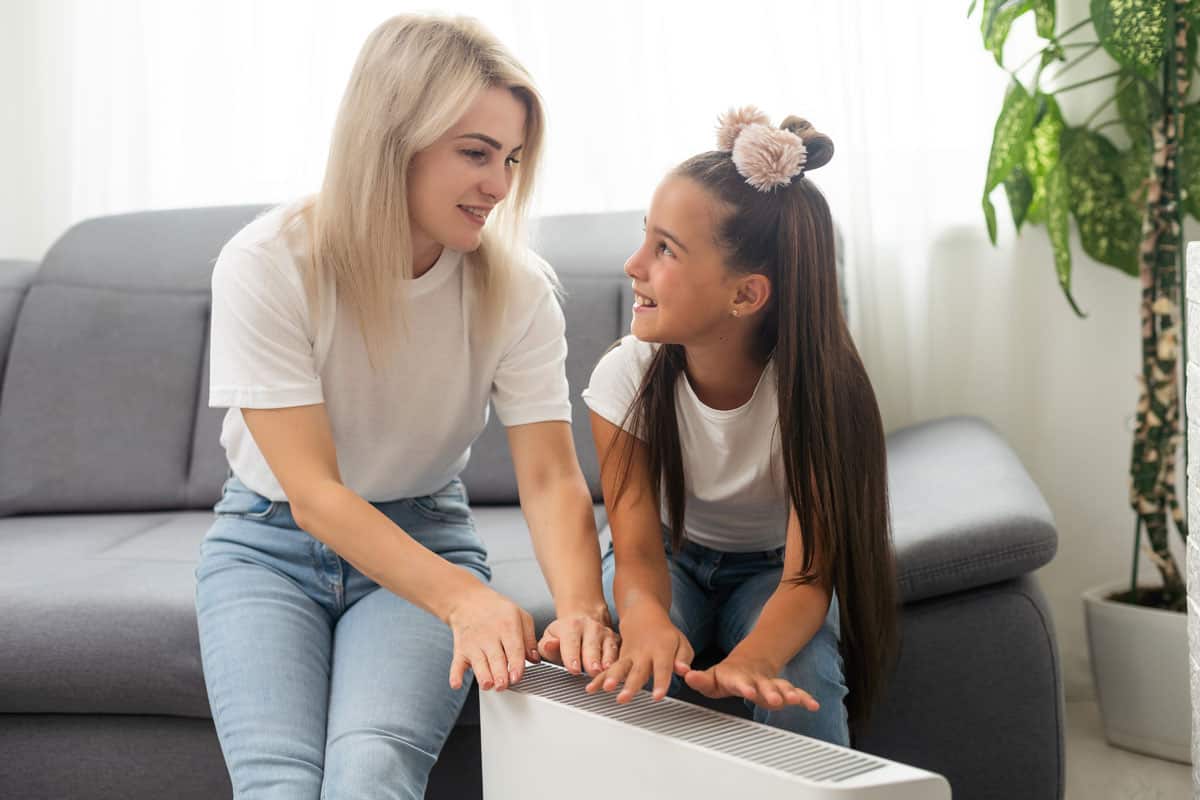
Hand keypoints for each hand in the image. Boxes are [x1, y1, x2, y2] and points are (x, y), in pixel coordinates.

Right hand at [445, 582, 537, 691]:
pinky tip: (457, 683)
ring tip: (488, 685)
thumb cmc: (497, 611)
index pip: (513, 648)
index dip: (516, 664)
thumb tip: (535, 659)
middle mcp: (489, 635)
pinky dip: (455, 674)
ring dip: (482, 675)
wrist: (469, 601)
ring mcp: (473, 643)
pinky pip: (456, 663)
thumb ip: (529, 638)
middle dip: (499, 674)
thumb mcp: (520, 615)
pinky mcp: (461, 650)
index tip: (517, 677)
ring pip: (478, 662)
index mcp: (507, 626)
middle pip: (495, 658)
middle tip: (503, 685)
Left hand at [537, 607, 619, 675]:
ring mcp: (607, 634)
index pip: (571, 642)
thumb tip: (549, 645)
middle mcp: (592, 628)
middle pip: (593, 646)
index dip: (572, 656)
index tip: (573, 668)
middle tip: (592, 671)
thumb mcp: (551, 636)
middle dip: (592, 659)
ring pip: (610, 650)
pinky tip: (619, 676)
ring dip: (609, 663)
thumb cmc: (566, 634)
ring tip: (608, 675)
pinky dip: (620, 665)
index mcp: (573, 625)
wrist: (584, 619)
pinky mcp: (618, 642)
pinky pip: (620, 655)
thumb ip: (548, 645)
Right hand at [585, 603, 692, 702]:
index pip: (662, 668)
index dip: (660, 682)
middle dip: (631, 685)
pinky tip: (591, 688)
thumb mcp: (681, 642)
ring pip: (620, 668)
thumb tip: (684, 671)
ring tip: (606, 688)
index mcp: (661, 650)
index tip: (657, 696)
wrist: (642, 615)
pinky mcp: (618, 659)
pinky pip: (608, 669)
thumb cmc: (664, 634)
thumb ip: (683, 658)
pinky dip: (598, 678)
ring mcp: (629, 656)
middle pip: (637, 671)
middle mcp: (643, 654)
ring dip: (612, 678)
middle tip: (624, 697)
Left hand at [683, 651, 818, 711]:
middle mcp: (756, 679)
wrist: (748, 663)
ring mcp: (770, 683)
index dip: (744, 685)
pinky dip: (804, 698)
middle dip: (770, 692)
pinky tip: (814, 705)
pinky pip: (795, 692)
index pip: (740, 682)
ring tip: (796, 699)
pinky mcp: (781, 688)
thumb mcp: (710, 677)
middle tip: (775, 699)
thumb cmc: (727, 675)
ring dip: (788, 693)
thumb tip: (684, 674)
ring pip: (781, 687)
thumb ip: (699, 679)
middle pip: (764, 686)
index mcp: (737, 677)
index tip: (748, 689)